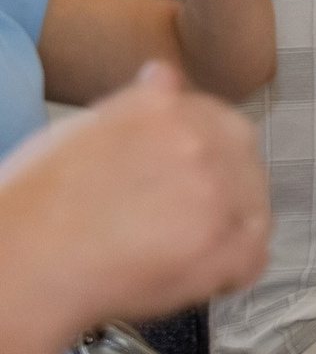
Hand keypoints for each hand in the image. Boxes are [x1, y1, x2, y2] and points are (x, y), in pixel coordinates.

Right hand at [0, 62, 268, 329]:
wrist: (22, 262)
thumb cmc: (35, 205)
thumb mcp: (82, 131)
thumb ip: (138, 104)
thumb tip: (165, 75)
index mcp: (164, 106)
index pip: (221, 122)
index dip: (206, 160)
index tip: (186, 183)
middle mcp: (199, 141)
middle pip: (244, 165)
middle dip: (222, 194)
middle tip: (178, 223)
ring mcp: (218, 192)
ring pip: (255, 211)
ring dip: (226, 233)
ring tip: (173, 254)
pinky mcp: (226, 245)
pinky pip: (255, 258)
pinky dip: (229, 274)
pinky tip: (189, 278)